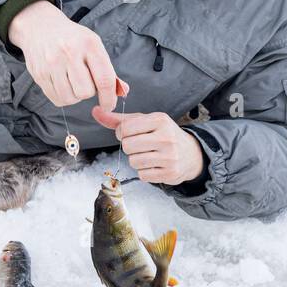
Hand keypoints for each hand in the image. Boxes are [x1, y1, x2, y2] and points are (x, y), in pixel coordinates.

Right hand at [8, 1, 128, 111]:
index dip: (109, 98)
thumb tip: (122, 91)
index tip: (109, 105)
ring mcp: (52, 63)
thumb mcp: (93, 45)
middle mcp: (69, 53)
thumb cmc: (73, 39)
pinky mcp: (39, 73)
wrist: (40, 26)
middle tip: (85, 81)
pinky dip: (63, 97)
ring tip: (72, 81)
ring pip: (70, 98)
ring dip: (75, 96)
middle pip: (85, 92)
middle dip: (88, 92)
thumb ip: (107, 69)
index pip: (104, 80)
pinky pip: (56, 98)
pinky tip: (62, 84)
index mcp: (89, 44)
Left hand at [91, 107, 206, 185]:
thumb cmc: (162, 134)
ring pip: (134, 162)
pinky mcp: (170, 173)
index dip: (121, 133)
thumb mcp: (145, 122)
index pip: (125, 128)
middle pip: (127, 146)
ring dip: (136, 160)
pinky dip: (144, 171)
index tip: (130, 134)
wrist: (191, 154)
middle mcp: (166, 137)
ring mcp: (169, 156)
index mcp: (159, 120)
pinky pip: (142, 175)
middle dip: (129, 147)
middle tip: (140, 146)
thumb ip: (119, 119)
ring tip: (148, 155)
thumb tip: (95, 111)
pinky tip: (154, 165)